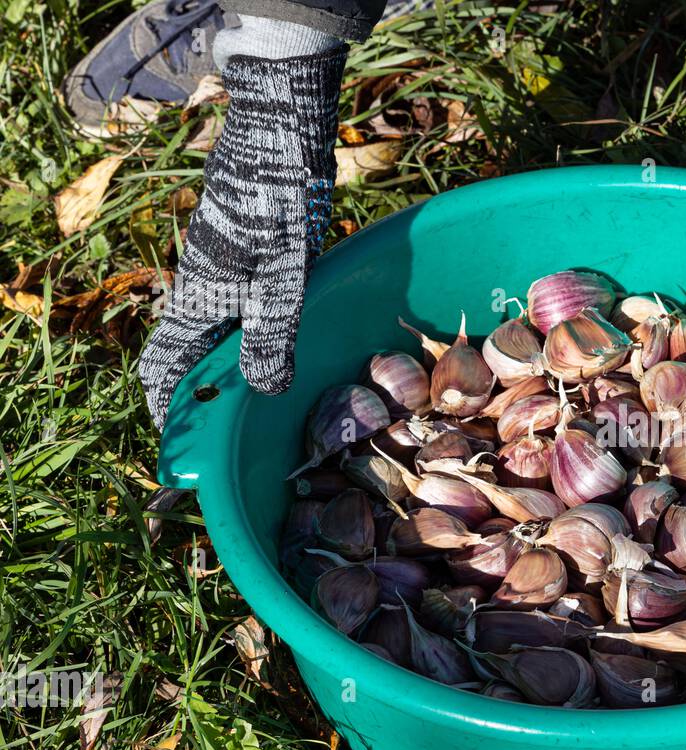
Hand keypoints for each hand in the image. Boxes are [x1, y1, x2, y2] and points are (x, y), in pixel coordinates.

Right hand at [138, 48, 345, 428]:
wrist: (281, 131)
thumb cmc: (280, 203)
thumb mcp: (284, 279)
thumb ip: (271, 336)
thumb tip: (261, 391)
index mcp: (198, 299)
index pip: (164, 368)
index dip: (170, 410)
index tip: (184, 445)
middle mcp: (199, 286)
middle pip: (186, 353)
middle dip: (200, 394)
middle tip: (231, 429)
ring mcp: (218, 266)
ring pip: (212, 330)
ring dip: (229, 365)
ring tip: (260, 397)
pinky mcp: (240, 250)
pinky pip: (233, 306)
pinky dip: (247, 335)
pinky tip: (279, 341)